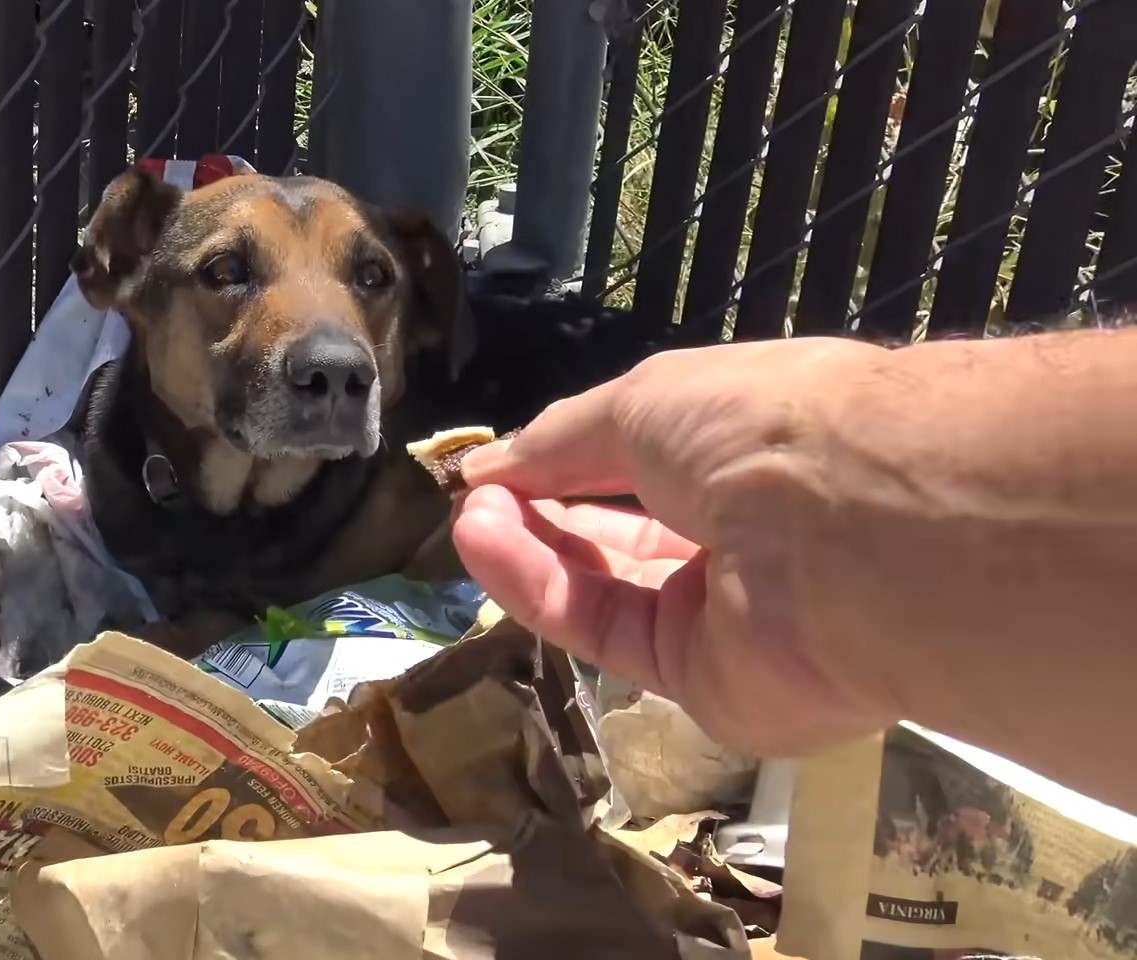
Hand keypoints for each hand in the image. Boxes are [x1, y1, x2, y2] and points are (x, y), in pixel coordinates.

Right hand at [451, 338, 900, 755]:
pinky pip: (606, 630)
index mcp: (750, 453)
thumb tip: (488, 466)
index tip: (495, 466)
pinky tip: (486, 546)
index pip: (647, 463)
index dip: (568, 462)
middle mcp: (744, 535)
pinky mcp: (702, 683)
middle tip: (477, 495)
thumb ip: (561, 440)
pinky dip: (540, 588)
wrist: (847, 534)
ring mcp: (725, 616)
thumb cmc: (756, 432)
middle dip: (544, 506)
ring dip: (531, 546)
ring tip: (470, 519)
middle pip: (623, 530)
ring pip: (607, 584)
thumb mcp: (646, 400)